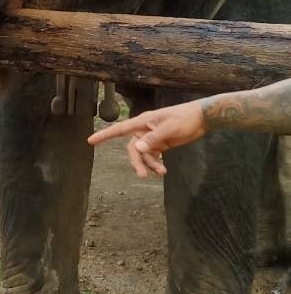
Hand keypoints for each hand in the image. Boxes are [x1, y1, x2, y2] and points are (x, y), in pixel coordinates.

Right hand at [87, 100, 206, 178]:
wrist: (202, 118)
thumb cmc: (185, 118)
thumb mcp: (170, 128)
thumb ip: (154, 138)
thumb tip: (138, 148)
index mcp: (143, 122)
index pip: (119, 129)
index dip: (104, 135)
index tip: (90, 141)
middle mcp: (144, 130)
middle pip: (133, 148)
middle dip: (137, 162)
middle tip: (142, 175)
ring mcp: (152, 138)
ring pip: (143, 155)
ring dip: (149, 165)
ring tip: (161, 173)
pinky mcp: (160, 144)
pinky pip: (152, 156)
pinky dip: (155, 164)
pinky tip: (163, 171)